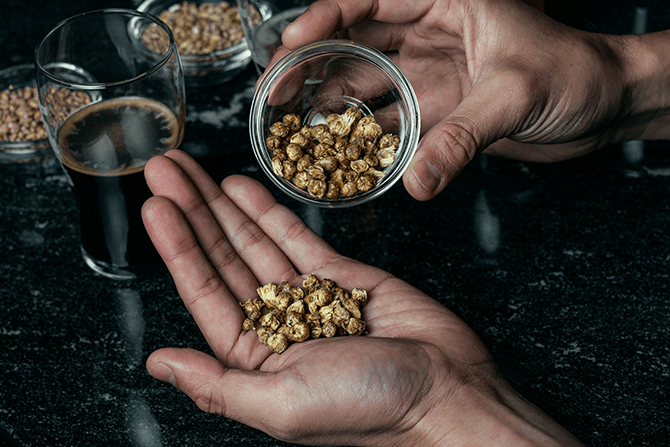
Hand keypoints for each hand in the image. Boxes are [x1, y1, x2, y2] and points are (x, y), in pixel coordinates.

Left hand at [142, 150, 583, 445]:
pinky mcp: (341, 276)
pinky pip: (296, 237)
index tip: (155, 206)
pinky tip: (242, 187)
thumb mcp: (283, 405)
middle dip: (191, 212)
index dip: (177, 247)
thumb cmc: (371, 410)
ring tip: (191, 169)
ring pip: (254, 241)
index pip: (204, 291)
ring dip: (222, 204)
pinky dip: (269, 212)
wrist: (447, 392)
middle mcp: (275, 323)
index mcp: (254, 357)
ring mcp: (307, 295)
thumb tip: (157, 363)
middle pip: (222, 257)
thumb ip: (216, 385)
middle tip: (164, 168)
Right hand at [276, 0, 669, 199]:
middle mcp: (427, 34)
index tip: (291, 48)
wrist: (602, 107)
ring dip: (326, 105)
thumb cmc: (574, 75)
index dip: (324, 20)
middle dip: (308, 66)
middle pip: (351, 44)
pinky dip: (360, 137)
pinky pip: (386, 123)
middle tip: (272, 94)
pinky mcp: (432, 110)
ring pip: (361, 85)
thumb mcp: (514, 95)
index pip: (369, 1)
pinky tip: (333, 153)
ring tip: (288, 128)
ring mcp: (426, 74)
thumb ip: (462, 136)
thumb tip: (415, 183)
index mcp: (444, 2)